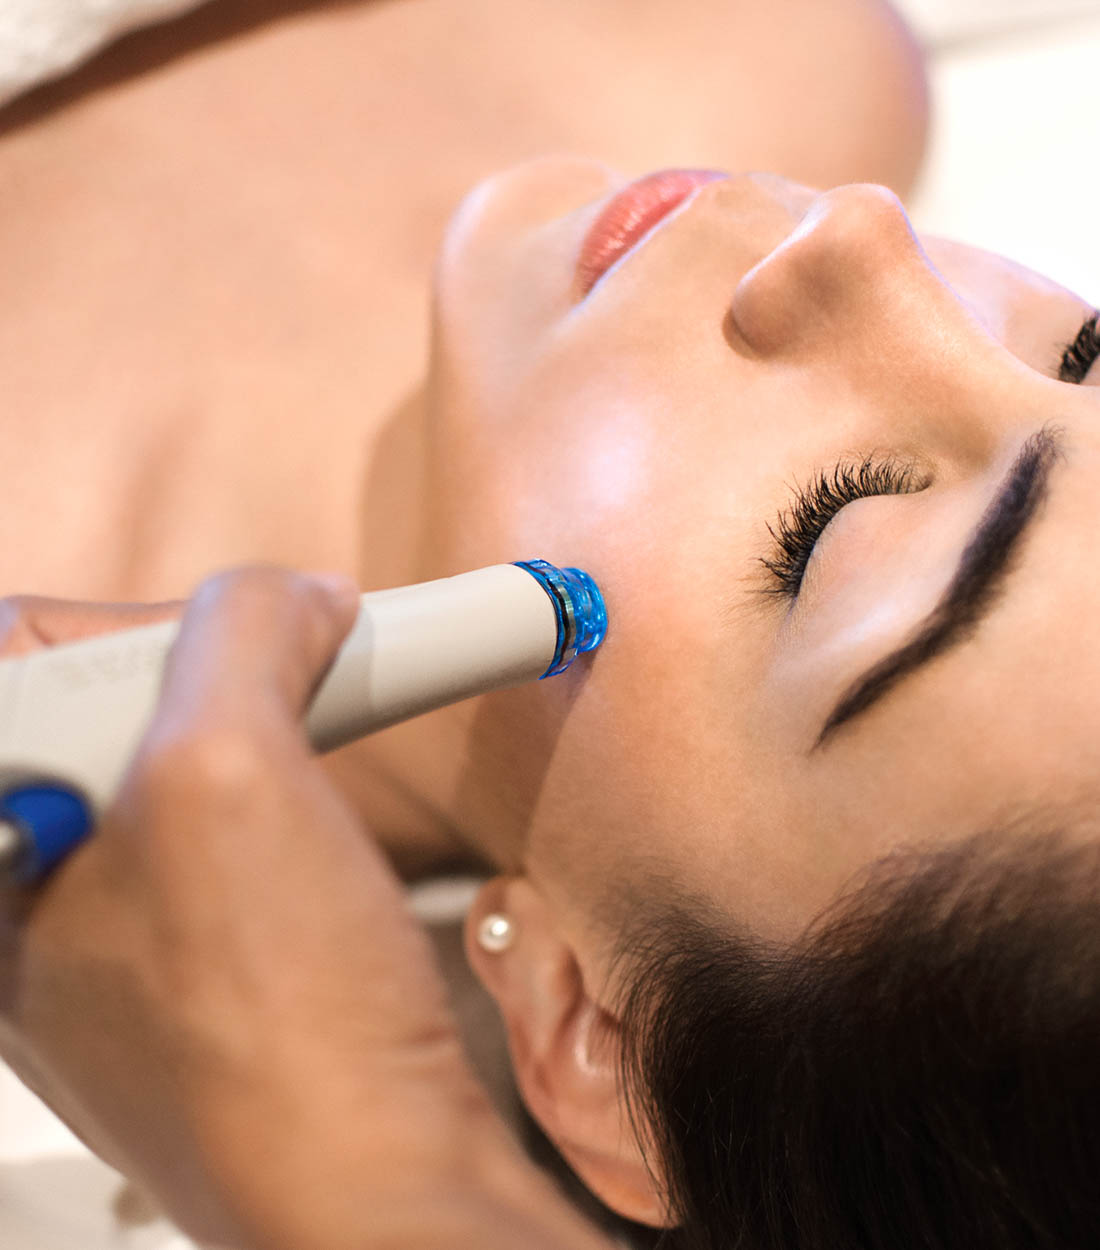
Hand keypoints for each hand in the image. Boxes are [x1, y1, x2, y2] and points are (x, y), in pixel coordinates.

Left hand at [0, 568, 602, 1249]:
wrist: (373, 1185)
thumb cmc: (274, 1031)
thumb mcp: (229, 776)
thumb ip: (241, 633)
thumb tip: (295, 596)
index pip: (4, 662)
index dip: (113, 623)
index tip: (217, 641)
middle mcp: (19, 895)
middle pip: (84, 701)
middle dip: (200, 668)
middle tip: (287, 685)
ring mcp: (97, 928)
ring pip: (156, 758)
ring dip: (250, 723)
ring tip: (320, 745)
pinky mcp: (178, 952)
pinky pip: (207, 823)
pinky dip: (274, 786)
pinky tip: (320, 816)